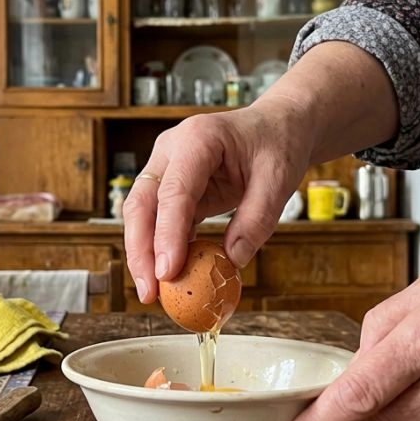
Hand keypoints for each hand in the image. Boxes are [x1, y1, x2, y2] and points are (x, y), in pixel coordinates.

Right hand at [123, 101, 313, 302]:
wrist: (277, 127)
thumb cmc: (278, 144)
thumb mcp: (279, 178)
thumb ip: (257, 218)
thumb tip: (232, 261)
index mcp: (197, 139)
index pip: (174, 191)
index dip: (167, 233)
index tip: (166, 271)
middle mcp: (172, 151)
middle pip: (141, 203)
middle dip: (140, 250)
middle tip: (148, 291)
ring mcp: (167, 169)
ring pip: (142, 215)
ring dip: (145, 255)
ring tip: (153, 293)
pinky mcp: (173, 189)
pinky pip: (160, 222)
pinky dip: (163, 250)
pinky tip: (170, 276)